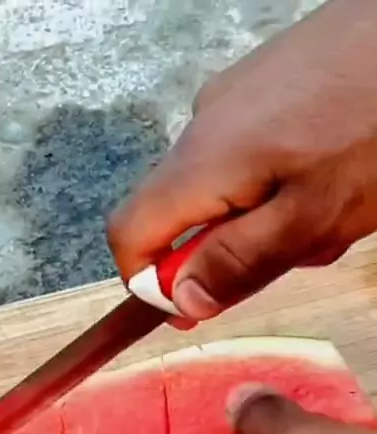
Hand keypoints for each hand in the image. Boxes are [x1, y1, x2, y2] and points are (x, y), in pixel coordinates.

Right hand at [107, 0, 376, 320]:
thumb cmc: (372, 129)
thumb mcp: (311, 218)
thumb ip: (239, 263)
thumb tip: (180, 301)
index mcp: (201, 162)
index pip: (128, 233)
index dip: (147, 283)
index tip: (192, 308)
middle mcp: (202, 123)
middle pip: (178, 211)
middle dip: (225, 248)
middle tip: (296, 251)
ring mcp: (232, 94)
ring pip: (221, 182)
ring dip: (260, 214)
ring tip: (326, 208)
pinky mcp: (264, 79)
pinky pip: (248, 149)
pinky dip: (278, 177)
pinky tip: (327, 171)